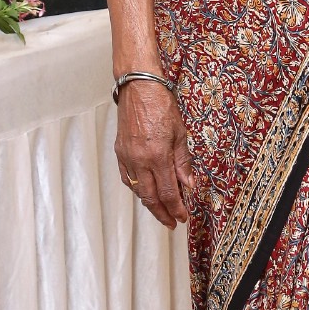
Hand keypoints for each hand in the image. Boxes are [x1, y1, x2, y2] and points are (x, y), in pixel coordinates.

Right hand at [115, 81, 196, 228]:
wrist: (138, 88)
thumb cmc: (161, 105)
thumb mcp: (180, 134)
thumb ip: (183, 162)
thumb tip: (188, 185)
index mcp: (157, 156)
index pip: (167, 192)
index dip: (176, 208)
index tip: (182, 217)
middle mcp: (140, 160)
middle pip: (150, 197)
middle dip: (162, 213)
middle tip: (171, 222)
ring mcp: (127, 157)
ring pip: (138, 190)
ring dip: (149, 203)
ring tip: (161, 210)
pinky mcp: (120, 151)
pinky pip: (128, 178)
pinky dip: (137, 188)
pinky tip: (145, 191)